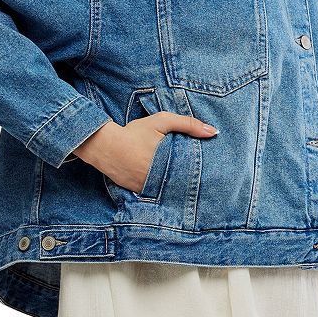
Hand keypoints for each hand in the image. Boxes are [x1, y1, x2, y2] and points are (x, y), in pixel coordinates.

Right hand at [73, 112, 218, 193]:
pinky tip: (168, 187)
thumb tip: (214, 132)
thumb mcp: (162, 122)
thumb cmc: (134, 132)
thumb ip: (188, 124)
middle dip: (192, 183)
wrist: (104, 145)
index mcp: (167, 162)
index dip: (202, 174)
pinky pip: (155, 194)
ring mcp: (147, 188)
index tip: (213, 174)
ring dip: (177, 188)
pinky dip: (162, 191)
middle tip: (205, 183)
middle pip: (183, 184)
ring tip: (189, 187)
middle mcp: (157, 179)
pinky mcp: (137, 192)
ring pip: (170, 191)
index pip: (192, 172)